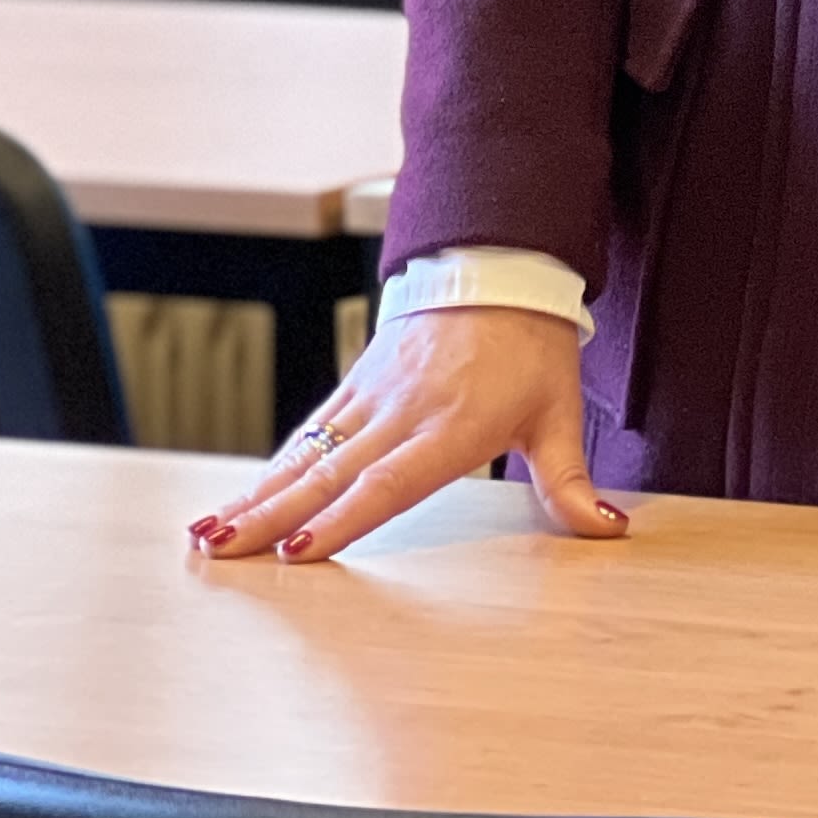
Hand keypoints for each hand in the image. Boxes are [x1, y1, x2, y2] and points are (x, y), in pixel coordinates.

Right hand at [190, 307, 624, 564]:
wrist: (502, 266)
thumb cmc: (533, 344)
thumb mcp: (560, 413)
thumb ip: (571, 482)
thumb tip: (607, 530)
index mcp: (451, 427)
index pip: (388, 482)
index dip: (343, 518)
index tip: (297, 551)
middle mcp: (403, 412)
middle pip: (329, 473)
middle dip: (272, 516)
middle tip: (223, 552)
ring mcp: (374, 395)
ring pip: (307, 453)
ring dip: (257, 494)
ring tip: (209, 534)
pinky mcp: (359, 382)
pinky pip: (311, 430)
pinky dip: (275, 464)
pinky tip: (242, 496)